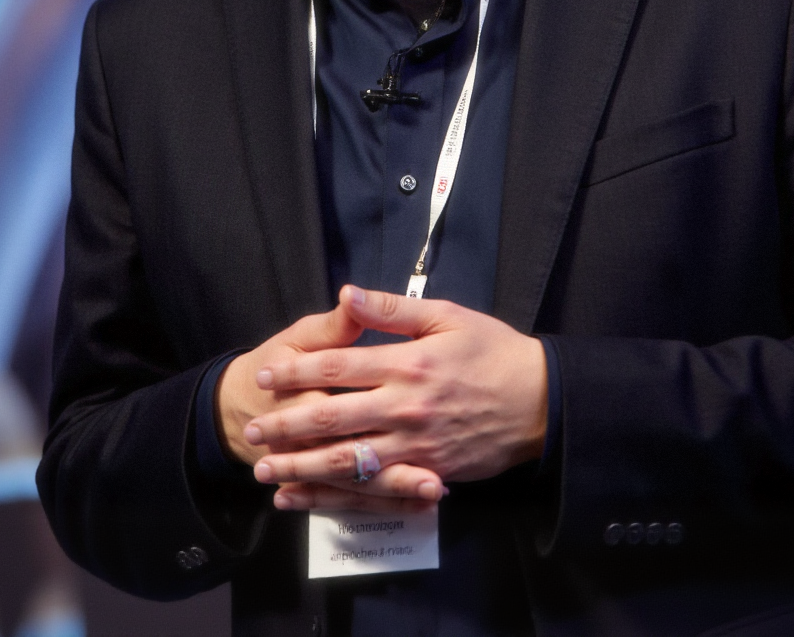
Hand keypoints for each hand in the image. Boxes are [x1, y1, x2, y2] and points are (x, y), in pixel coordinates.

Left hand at [246, 285, 547, 510]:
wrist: (540, 400)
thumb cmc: (492, 349)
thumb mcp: (446, 315)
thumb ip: (392, 308)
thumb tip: (346, 293)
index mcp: (407, 362)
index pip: (338, 365)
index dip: (298, 370)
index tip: (267, 373)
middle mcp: (405, 407)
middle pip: (333, 418)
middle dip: (288, 425)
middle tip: (253, 430)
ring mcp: (415, 446)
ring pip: (347, 462)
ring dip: (302, 467)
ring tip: (267, 471)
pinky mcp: (426, 473)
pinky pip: (372, 490)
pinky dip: (336, 498)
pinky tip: (308, 500)